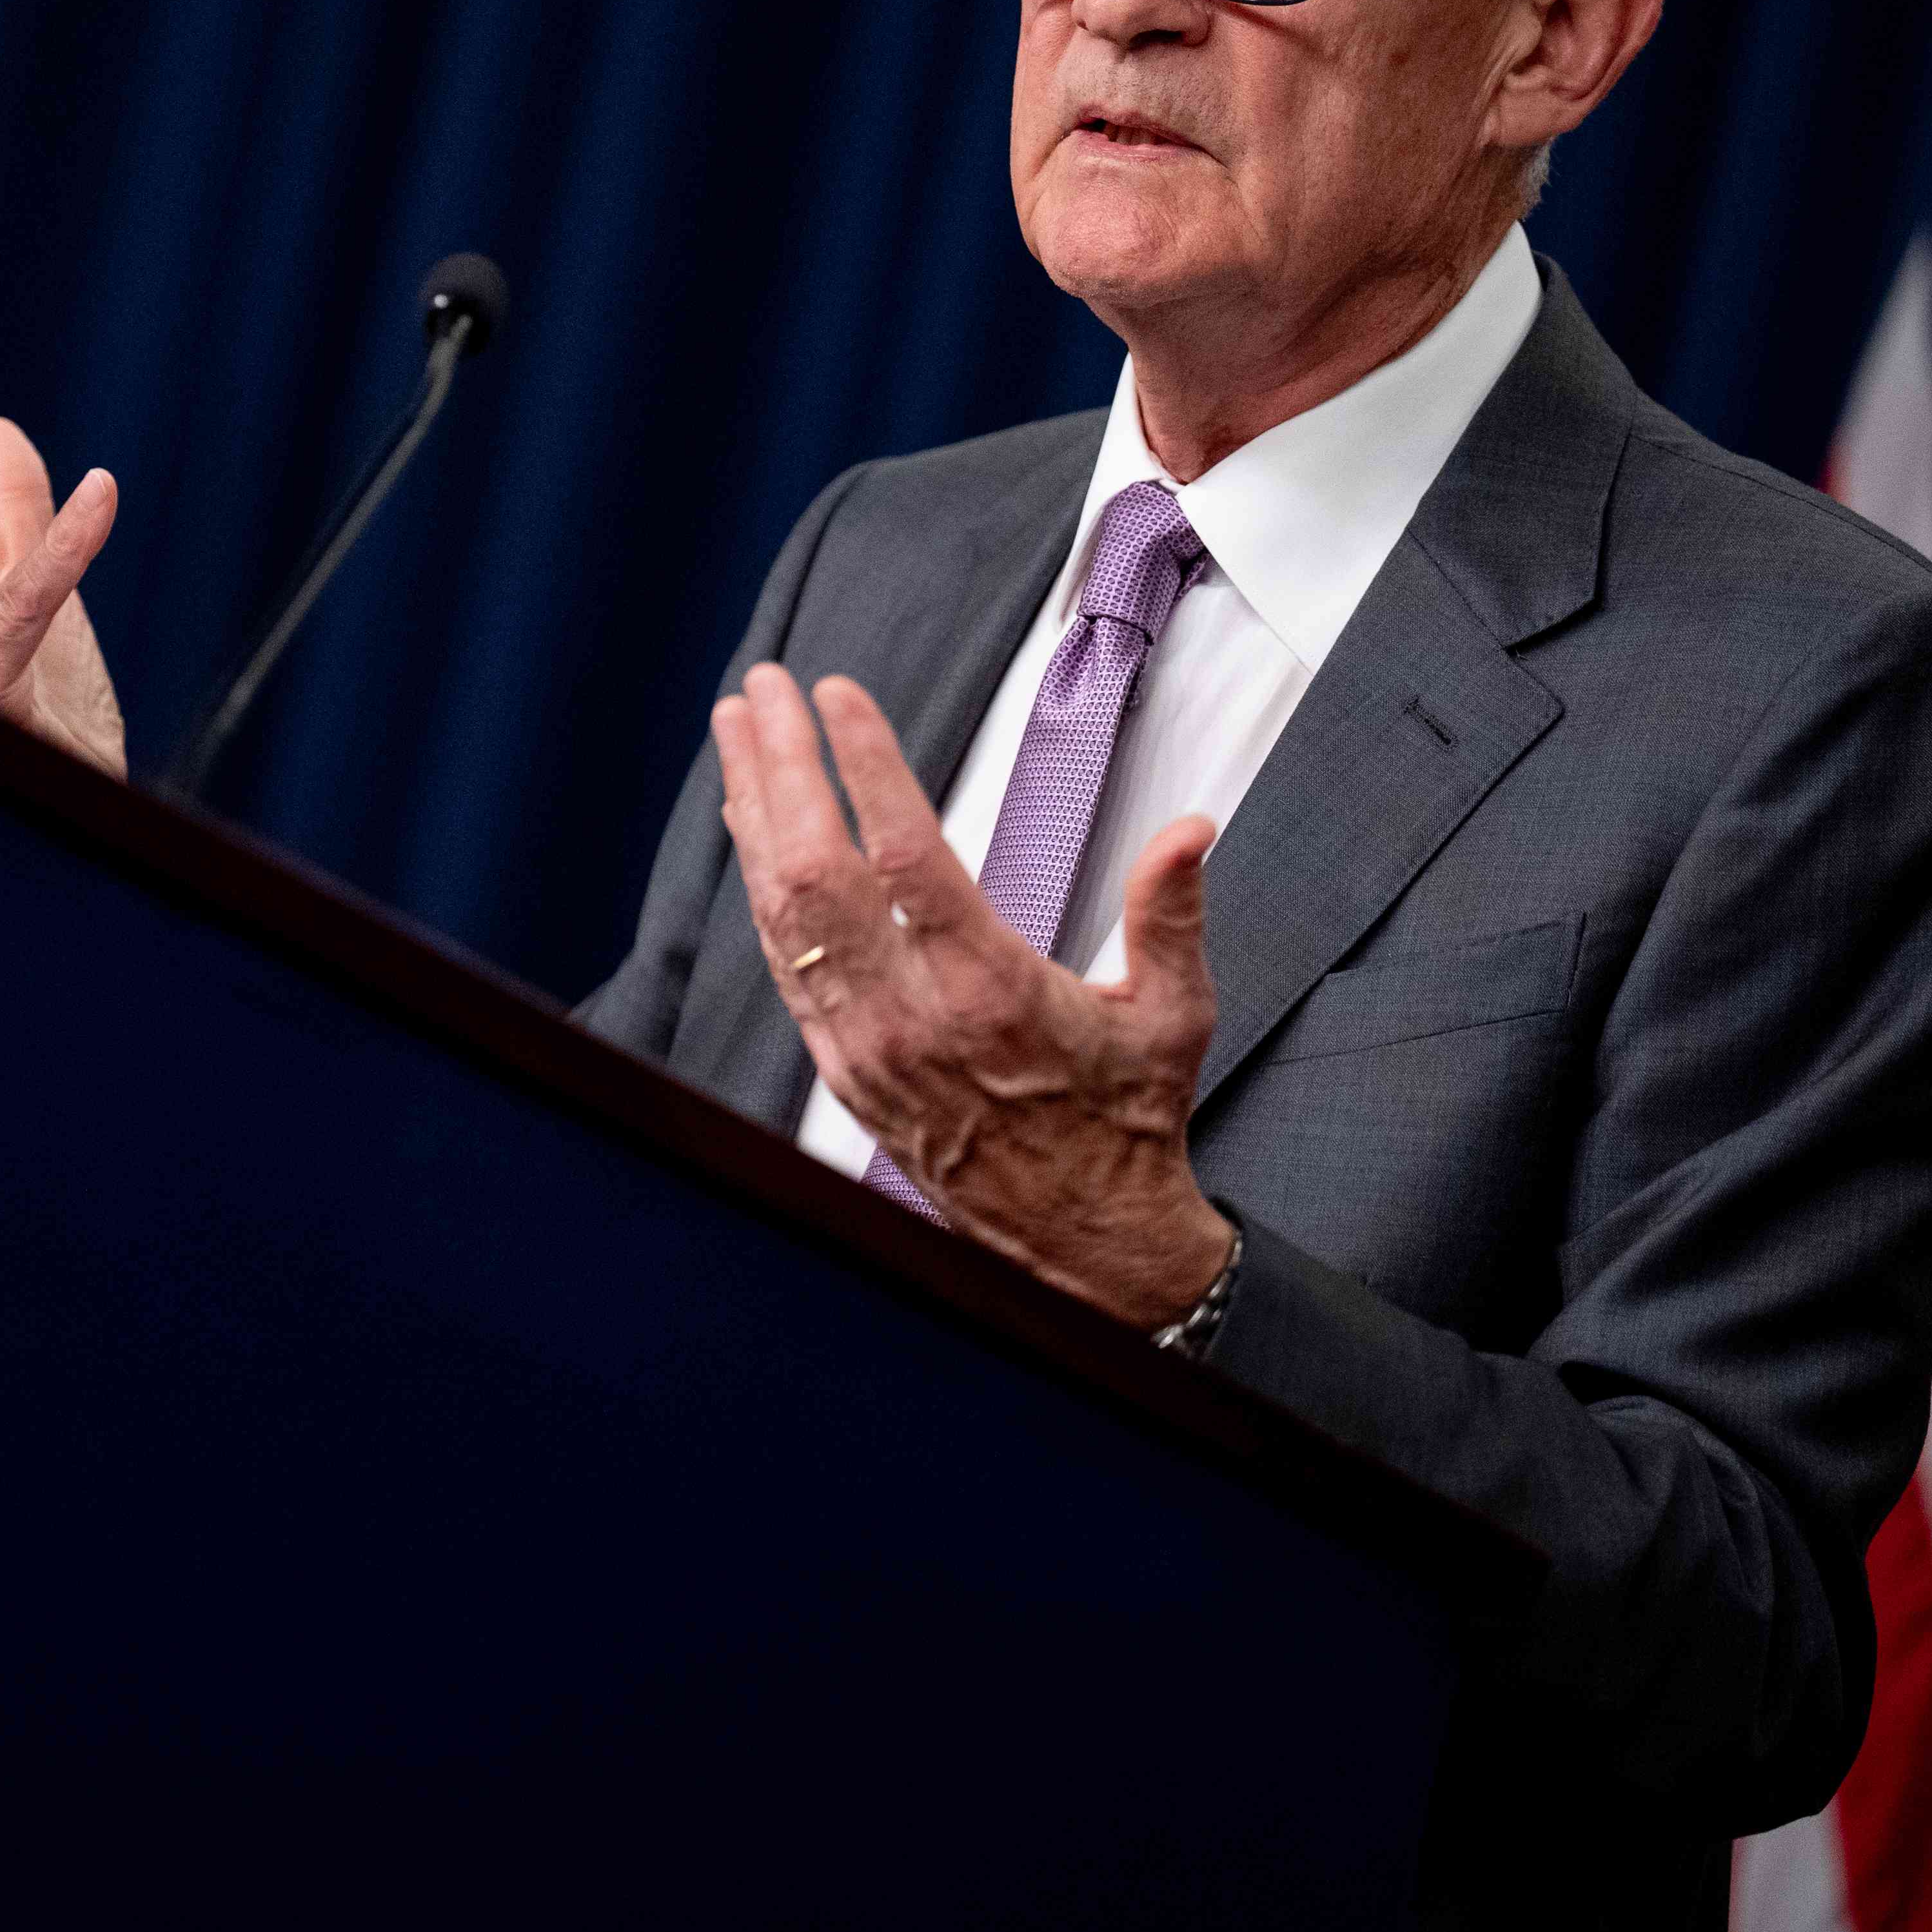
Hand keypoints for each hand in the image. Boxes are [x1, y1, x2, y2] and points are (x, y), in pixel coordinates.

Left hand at [709, 663, 1232, 1327]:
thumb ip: (1173, 915)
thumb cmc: (1127, 1121)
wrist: (1080, 1242)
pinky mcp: (841, 1067)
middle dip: (783, 768)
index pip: (905, 857)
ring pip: (784, 911)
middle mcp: (912, 1018)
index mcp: (992, 994)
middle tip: (766, 689)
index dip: (864, 766)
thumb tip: (1193, 829)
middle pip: (819, 872)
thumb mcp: (1174, 1016)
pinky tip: (750, 824)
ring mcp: (864, 1045)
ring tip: (738, 727)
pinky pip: (783, 959)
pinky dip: (760, 881)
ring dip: (755, 811)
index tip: (836, 695)